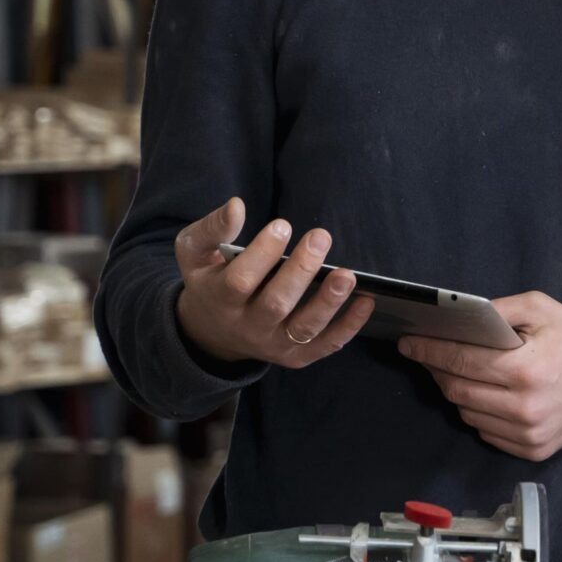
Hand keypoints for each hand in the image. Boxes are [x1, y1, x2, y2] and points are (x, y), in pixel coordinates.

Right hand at [172, 197, 370, 367]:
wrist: (211, 332)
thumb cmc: (210, 281)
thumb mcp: (195, 253)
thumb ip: (211, 229)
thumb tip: (236, 205)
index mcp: (219, 299)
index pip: (240, 280)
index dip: (262, 253)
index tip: (282, 224)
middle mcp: (246, 327)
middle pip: (276, 304)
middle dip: (300, 271)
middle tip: (320, 237)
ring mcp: (272, 344)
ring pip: (303, 328)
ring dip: (328, 302)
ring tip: (347, 274)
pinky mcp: (295, 355)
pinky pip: (325, 345)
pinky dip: (348, 326)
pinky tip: (366, 301)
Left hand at [399, 291, 561, 460]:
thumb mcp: (541, 308)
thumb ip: (497, 310)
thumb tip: (456, 318)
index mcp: (527, 370)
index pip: (461, 361)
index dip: (429, 350)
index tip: (409, 343)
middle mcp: (526, 408)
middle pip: (457, 390)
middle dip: (437, 369)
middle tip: (428, 354)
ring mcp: (529, 434)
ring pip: (467, 414)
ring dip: (456, 392)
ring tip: (459, 372)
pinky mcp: (532, 450)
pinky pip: (486, 432)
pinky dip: (478, 412)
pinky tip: (485, 394)